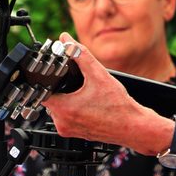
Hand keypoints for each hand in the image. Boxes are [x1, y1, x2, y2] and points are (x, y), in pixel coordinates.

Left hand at [42, 35, 169, 154]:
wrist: (133, 127)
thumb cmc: (119, 106)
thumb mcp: (99, 75)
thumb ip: (80, 54)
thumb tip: (66, 40)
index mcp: (64, 109)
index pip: (42, 90)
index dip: (46, 79)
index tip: (54, 73)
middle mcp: (62, 123)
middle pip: (50, 98)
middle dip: (60, 87)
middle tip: (75, 81)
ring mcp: (68, 130)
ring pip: (58, 108)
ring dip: (66, 98)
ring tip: (83, 92)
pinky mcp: (75, 134)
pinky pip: (67, 117)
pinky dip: (73, 108)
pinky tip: (88, 103)